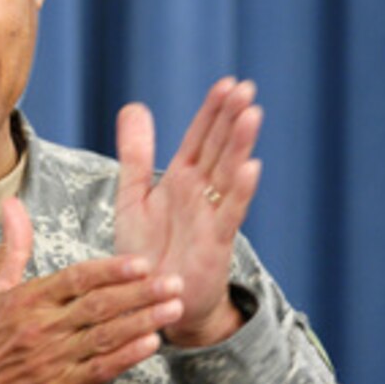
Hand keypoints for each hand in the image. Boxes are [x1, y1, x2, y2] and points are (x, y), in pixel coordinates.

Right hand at [0, 198, 184, 383]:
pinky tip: (150, 344)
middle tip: (173, 282)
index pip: (76, 278)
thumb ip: (12, 247)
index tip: (142, 262)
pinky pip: (99, 369)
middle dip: (140, 292)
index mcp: (26, 300)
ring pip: (105, 335)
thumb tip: (12, 203)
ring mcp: (52, 360)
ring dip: (142, 321)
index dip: (112, 270)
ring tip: (173, 309)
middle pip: (98, 305)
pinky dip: (126, 357)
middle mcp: (41, 327)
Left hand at [114, 78, 263, 346]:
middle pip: (218, 148)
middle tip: (246, 88)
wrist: (153, 300)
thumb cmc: (147, 250)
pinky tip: (250, 167)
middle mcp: (200, 192)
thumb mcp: (133, 195)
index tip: (228, 83)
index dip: (213, 111)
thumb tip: (136, 105)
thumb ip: (135, 153)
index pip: (199, 136)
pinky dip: (240, 190)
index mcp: (180, 178)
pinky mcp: (215, 242)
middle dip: (231, 119)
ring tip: (252, 115)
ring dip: (240, 145)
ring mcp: (211, 215)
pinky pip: (229, 213)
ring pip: (228, 173)